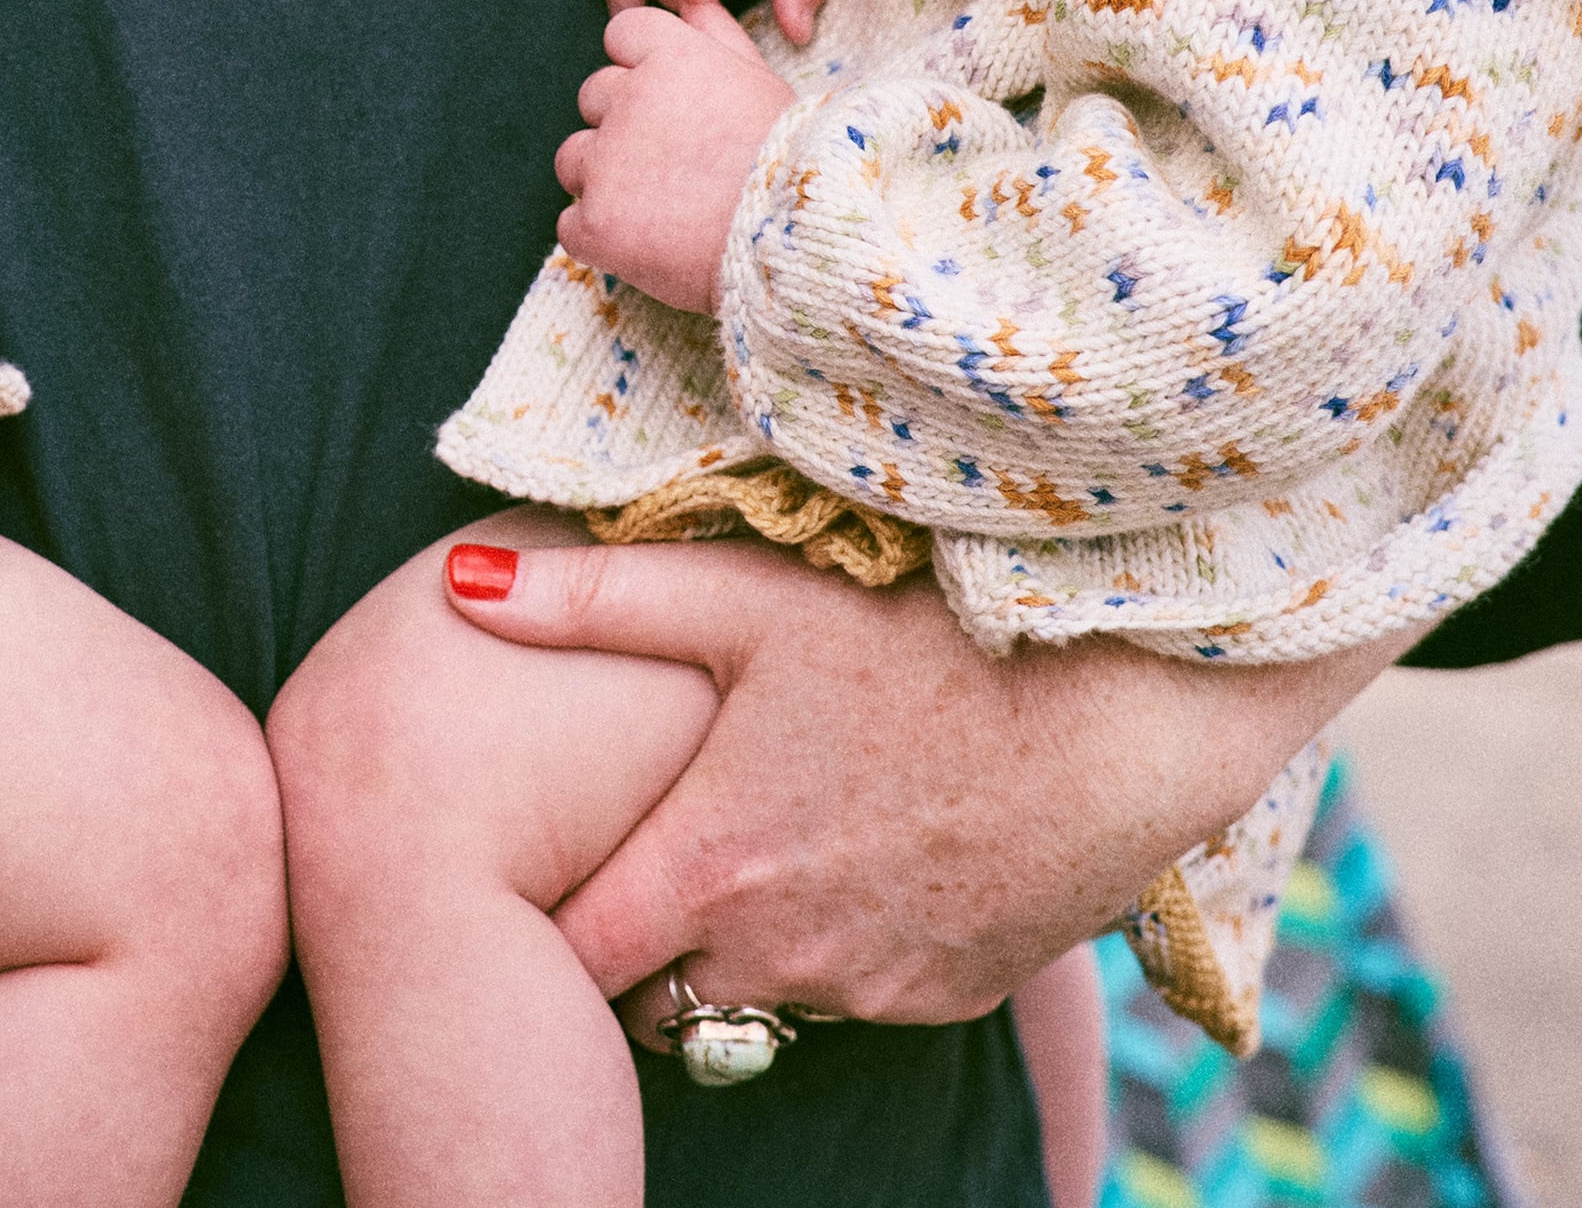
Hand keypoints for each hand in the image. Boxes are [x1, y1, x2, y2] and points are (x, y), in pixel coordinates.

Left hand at [444, 535, 1410, 1042]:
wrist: (1125, 711)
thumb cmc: (928, 636)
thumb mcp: (750, 598)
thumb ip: (593, 599)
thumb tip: (456, 580)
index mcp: (709, 867)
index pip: (570, 958)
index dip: (547, 917)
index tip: (551, 862)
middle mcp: (778, 956)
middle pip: (657, 998)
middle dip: (640, 945)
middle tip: (649, 852)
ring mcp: (869, 989)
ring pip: (759, 1002)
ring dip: (743, 946)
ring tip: (767, 838)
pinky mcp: (948, 1000)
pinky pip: (856, 994)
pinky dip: (840, 946)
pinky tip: (865, 853)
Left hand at [553, 2, 796, 310]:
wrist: (801, 244)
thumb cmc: (793, 163)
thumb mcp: (763, 82)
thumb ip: (718, 37)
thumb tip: (691, 0)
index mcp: (672, 55)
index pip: (621, 34)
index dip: (641, 68)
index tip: (670, 104)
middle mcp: (630, 98)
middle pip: (594, 96)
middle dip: (623, 127)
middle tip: (677, 166)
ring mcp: (607, 162)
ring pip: (574, 158)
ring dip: (604, 180)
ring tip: (662, 209)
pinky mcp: (594, 222)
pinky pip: (570, 223)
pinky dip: (600, 238)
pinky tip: (648, 247)